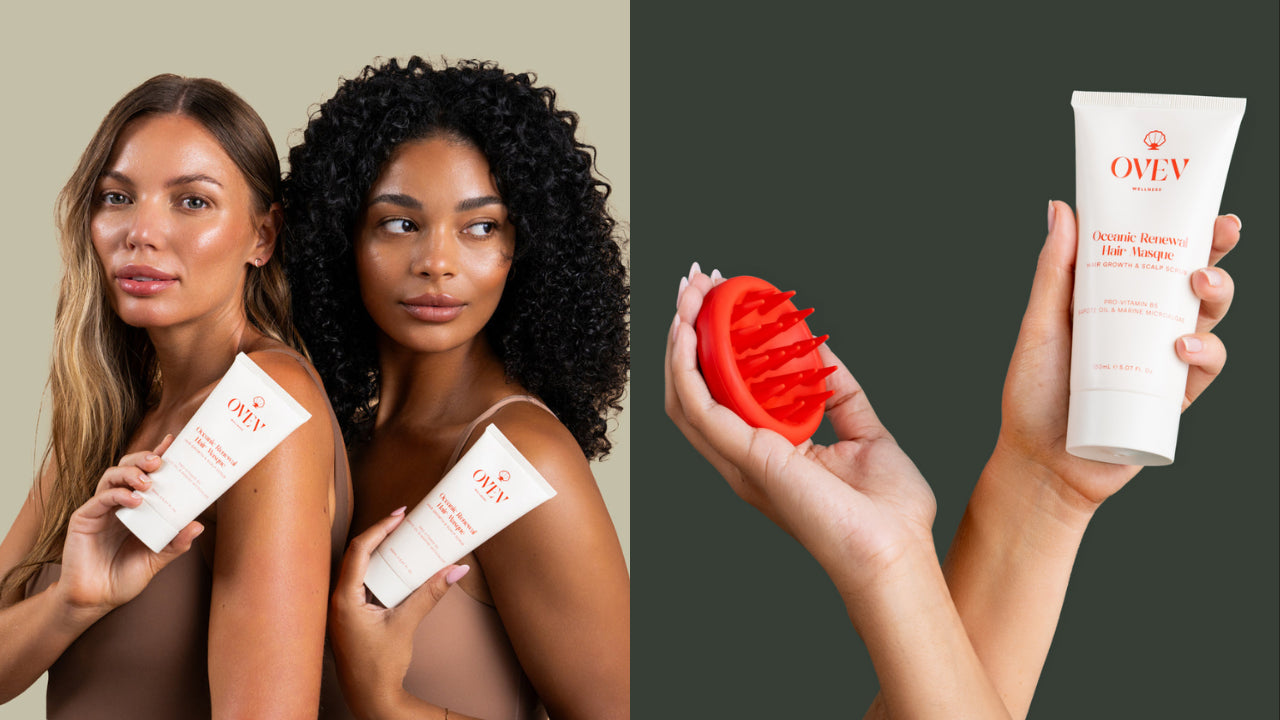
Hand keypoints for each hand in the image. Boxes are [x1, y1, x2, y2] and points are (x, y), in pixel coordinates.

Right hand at [55, 434, 203, 619]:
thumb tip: (198, 525)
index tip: (173, 440)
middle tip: (160, 461)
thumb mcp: (157, 559)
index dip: (158, 454)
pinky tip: (134, 501)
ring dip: (131, 473)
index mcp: (138, 508)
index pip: (147, 474)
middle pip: (128, 468)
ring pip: (112, 477)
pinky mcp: (84, 518)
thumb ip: (176, 544)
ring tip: (148, 481)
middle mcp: (118, 503)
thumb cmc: (124, 578)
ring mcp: (100, 509)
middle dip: (144, 459)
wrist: (95, 600)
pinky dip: (118, 495)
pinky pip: (100, 498)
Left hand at [329, 508, 468, 716]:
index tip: (400, 516)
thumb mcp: (406, 625)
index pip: (359, 551)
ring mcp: (342, 610)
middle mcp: (338, 601)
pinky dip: (380, 573)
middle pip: (357, 556)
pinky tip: (398, 571)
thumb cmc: (380, 668)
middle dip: (381, 536)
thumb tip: (456, 570)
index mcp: (344, 599)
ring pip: (359, 570)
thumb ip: (430, 594)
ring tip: (403, 541)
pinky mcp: (350, 618)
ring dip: (380, 554)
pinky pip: (363, 585)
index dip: (379, 528)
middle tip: (404, 522)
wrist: (371, 700)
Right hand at [665, 264, 936, 596]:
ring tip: (685, 295)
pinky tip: (688, 333)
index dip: (713, 345)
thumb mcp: (864, 432)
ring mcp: (740, 460)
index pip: (723, 392)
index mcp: (767, 452)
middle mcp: (744, 457)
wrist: (895, 551)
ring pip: (685, 395)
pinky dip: (687, 368)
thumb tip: (820, 350)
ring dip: (679, 341)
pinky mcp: (747, 460)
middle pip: (695, 388)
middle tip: (693, 284)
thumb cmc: (886, 512)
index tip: (718, 298)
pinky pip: (700, 408)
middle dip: (687, 332)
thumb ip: (840, 391)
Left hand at [994, 203, 1238, 508]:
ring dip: (1217, 295)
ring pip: (1208, 320)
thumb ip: (1053, 270)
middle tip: (1220, 233)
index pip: (1155, 256)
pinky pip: (1204, 370)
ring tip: (1198, 283)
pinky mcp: (1173, 398)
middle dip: (1215, 253)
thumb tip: (1061, 207)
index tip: (1204, 204)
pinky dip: (1204, 353)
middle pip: (1192, 282)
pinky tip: (1181, 347)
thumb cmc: (1033, 393)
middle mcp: (1143, 327)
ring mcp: (1161, 362)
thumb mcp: (1040, 324)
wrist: (1039, 461)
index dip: (1184, 229)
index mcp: (1114, 301)